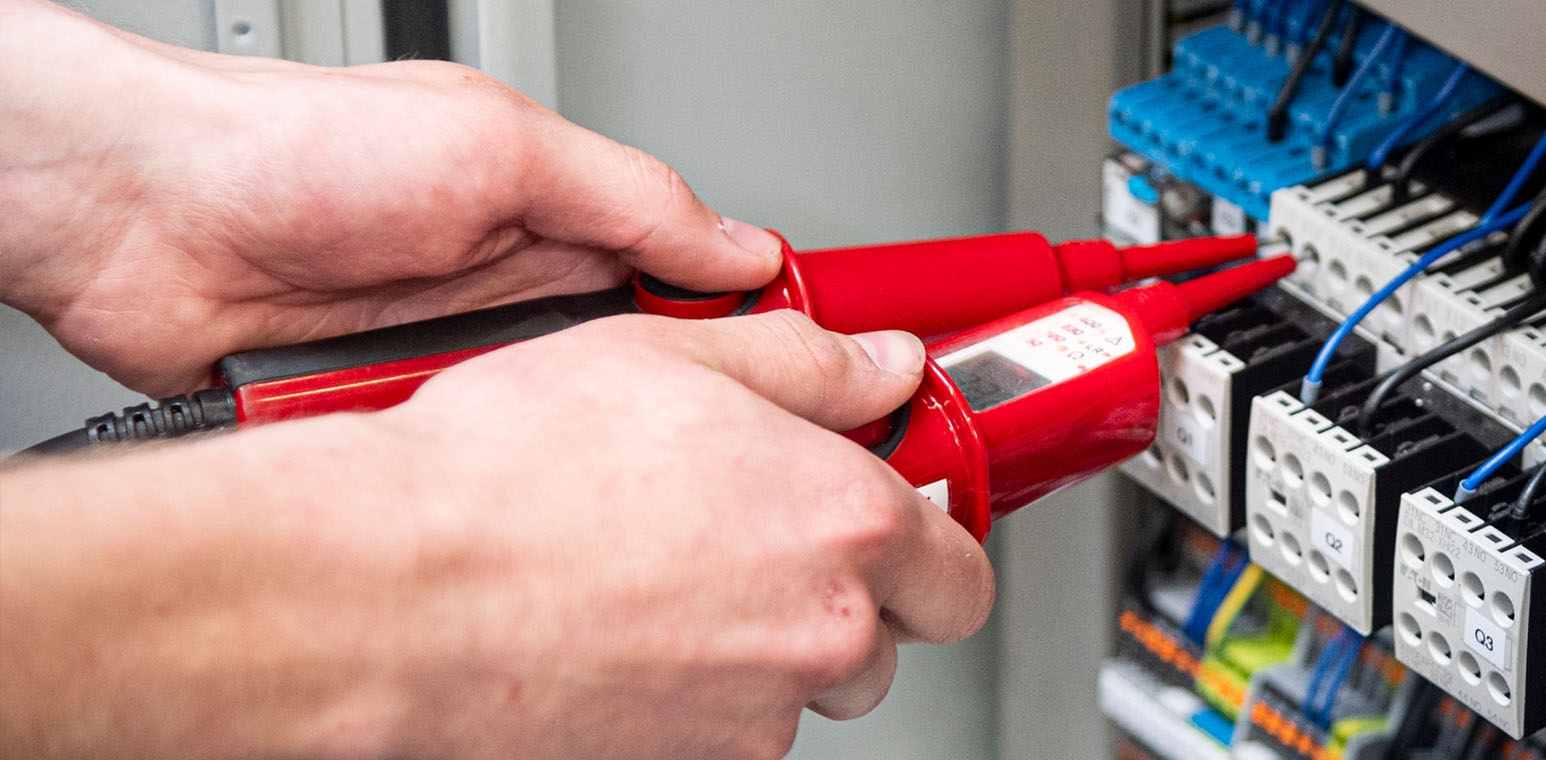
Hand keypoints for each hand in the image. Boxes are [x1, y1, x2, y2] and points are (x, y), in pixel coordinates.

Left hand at [0, 1, 780, 395]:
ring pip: (556, 439)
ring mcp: (453, 363)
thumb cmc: (287, 148)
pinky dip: (469, 473)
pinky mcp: (391, 421)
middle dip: (659, 413)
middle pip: (640, 380)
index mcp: (559, 216)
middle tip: (691, 440)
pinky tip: (470, 468)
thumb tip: (740, 246)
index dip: (753, 332)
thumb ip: (629, 197)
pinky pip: (465, 467)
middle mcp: (515, 292)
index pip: (695, 282)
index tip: (814, 379)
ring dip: (552, 447)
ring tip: (551, 445)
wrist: (129, 217)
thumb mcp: (496, 148)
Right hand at [0, 312, 994, 759]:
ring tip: (654, 582)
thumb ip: (809, 364)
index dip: (927, 544)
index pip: (962, 569)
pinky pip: (717, 733)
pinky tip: (614, 635)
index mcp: (845, 524)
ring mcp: (750, 720)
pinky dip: (685, 696)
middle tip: (746, 541)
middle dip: (837, 598)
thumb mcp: (671, 358)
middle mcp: (821, 635)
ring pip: (795, 693)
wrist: (382, 592)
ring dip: (756, 650)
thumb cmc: (504, 475)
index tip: (889, 521)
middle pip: (884, 640)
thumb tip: (881, 365)